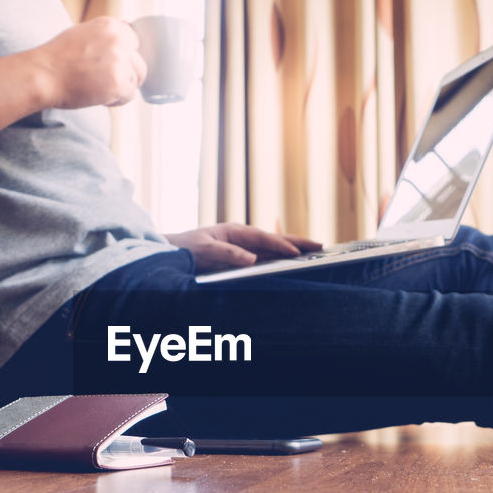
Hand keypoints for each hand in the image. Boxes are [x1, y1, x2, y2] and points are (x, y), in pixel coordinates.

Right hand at [37, 17, 146, 108]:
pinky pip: (129, 95)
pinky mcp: (117, 82)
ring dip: (121, 88)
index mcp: (110, 26)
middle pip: (140, 63)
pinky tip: (100, 97)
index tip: (111, 65)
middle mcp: (118, 40)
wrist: (42, 75)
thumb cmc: (58, 58)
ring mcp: (119, 61)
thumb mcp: (83, 33)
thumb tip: (128, 29)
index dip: (125, 57)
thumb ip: (106, 34)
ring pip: (135, 80)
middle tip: (106, 81)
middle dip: (127, 74)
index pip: (135, 42)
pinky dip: (117, 100)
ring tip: (99, 89)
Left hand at [164, 223, 322, 272]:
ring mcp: (243, 245)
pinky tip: (292, 260)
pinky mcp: (242, 254)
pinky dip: (281, 256)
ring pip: (273, 247)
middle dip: (297, 242)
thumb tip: (252, 260)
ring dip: (293, 248)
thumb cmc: (187, 248)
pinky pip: (266, 255)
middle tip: (320, 246)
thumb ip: (227, 255)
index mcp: (235, 231)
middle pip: (274, 239)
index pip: (263, 239)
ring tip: (314, 251)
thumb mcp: (205, 251)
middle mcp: (242, 236)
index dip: (281, 246)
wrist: (173, 250)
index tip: (298, 253)